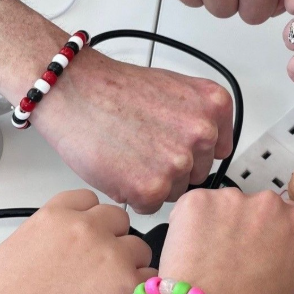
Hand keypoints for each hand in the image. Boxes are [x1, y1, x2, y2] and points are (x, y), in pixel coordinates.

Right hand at [0, 190, 151, 293]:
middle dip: (112, 240)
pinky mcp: (130, 286)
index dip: (90, 219)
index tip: (91, 234)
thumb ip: (43, 235)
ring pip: (139, 248)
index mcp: (54, 217)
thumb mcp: (10, 254)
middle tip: (100, 269)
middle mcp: (86, 230)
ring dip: (129, 266)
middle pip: (118, 219)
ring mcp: (111, 256)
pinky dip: (142, 292)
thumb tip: (60, 239)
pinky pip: (152, 278)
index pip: (88, 199)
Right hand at [32, 50, 233, 212]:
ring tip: (129, 153)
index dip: (191, 150)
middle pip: (197, 172)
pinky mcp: (152, 188)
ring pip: (175, 191)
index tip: (170, 142)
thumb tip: (214, 147)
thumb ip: (201, 117)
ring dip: (153, 182)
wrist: (75, 91)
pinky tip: (120, 168)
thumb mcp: (176, 87)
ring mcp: (178, 162)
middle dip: (172, 166)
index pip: (218, 149)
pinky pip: (150, 206)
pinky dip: (133, 194)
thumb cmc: (116, 90)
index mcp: (213, 105)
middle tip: (143, 146)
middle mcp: (202, 132)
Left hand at [158, 189, 293, 293]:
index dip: (270, 236)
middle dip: (244, 227)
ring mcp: (231, 199)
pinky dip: (190, 225)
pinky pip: (194, 209)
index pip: (287, 217)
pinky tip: (192, 252)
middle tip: (231, 259)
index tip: (259, 249)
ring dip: (217, 226)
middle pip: (255, 208)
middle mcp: (268, 205)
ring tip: (209, 261)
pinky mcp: (197, 201)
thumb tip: (290, 251)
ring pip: (223, 208)